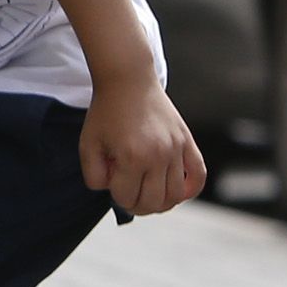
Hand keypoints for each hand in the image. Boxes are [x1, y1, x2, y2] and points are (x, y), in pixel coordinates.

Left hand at [81, 79, 205, 215]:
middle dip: (137, 205)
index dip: (116, 196)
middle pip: (153, 202)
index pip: (126, 198)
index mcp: (131, 158)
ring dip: (160, 203)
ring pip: (175, 195)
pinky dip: (190, 190)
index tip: (112, 183)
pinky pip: (198, 176)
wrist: (128, 81)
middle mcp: (158, 156)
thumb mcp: (88, 145)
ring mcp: (176, 150)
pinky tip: (176, 191)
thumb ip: (94, 175)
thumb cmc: (106, 113)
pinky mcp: (188, 142)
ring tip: (148, 194)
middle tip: (129, 196)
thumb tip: (112, 191)